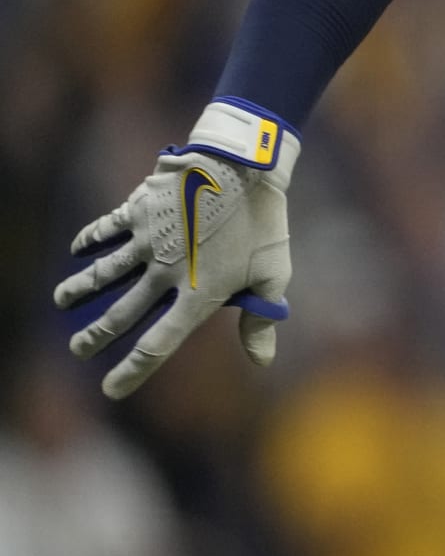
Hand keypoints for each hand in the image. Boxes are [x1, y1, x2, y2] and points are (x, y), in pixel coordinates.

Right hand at [53, 102, 297, 398]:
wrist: (245, 165)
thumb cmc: (264, 222)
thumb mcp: (273, 273)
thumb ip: (261, 320)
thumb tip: (262, 362)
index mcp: (198, 294)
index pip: (159, 345)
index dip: (133, 371)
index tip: (110, 390)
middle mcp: (166, 273)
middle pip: (120, 316)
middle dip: (94, 337)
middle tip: (77, 349)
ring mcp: (148, 241)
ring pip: (103, 273)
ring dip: (79, 290)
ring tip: (61, 301)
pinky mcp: (139, 210)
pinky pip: (106, 229)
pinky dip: (89, 240)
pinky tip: (78, 249)